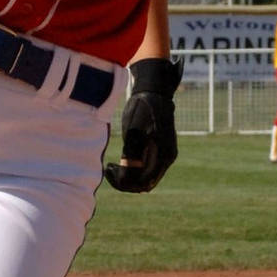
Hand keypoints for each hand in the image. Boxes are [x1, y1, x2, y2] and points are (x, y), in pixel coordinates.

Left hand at [103, 58, 180, 193]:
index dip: (123, 182)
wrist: (154, 92)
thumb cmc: (142, 109)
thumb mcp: (133, 132)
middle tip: (108, 168)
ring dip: (128, 176)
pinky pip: (147, 169)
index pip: (142, 182)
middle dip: (125, 181)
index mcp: (163, 155)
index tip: (108, 169)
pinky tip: (121, 160)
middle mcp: (167, 158)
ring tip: (113, 165)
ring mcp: (166, 155)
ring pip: (146, 178)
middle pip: (145, 184)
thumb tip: (126, 180)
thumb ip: (131, 156)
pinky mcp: (162, 151)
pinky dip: (134, 169)